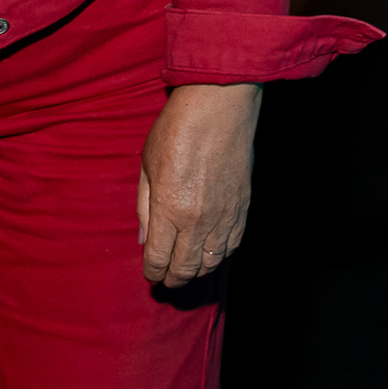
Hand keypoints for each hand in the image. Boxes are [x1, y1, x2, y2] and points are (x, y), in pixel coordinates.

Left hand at [138, 82, 260, 287]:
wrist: (219, 108)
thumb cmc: (177, 130)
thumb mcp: (147, 166)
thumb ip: (145, 208)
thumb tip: (144, 240)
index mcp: (170, 211)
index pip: (159, 259)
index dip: (152, 271)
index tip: (149, 273)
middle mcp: (199, 221)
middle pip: (186, 268)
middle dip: (173, 279)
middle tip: (165, 280)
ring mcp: (224, 217)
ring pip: (212, 263)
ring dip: (196, 271)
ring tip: (186, 270)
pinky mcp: (243, 208)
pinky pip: (232, 246)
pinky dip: (220, 256)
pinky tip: (211, 254)